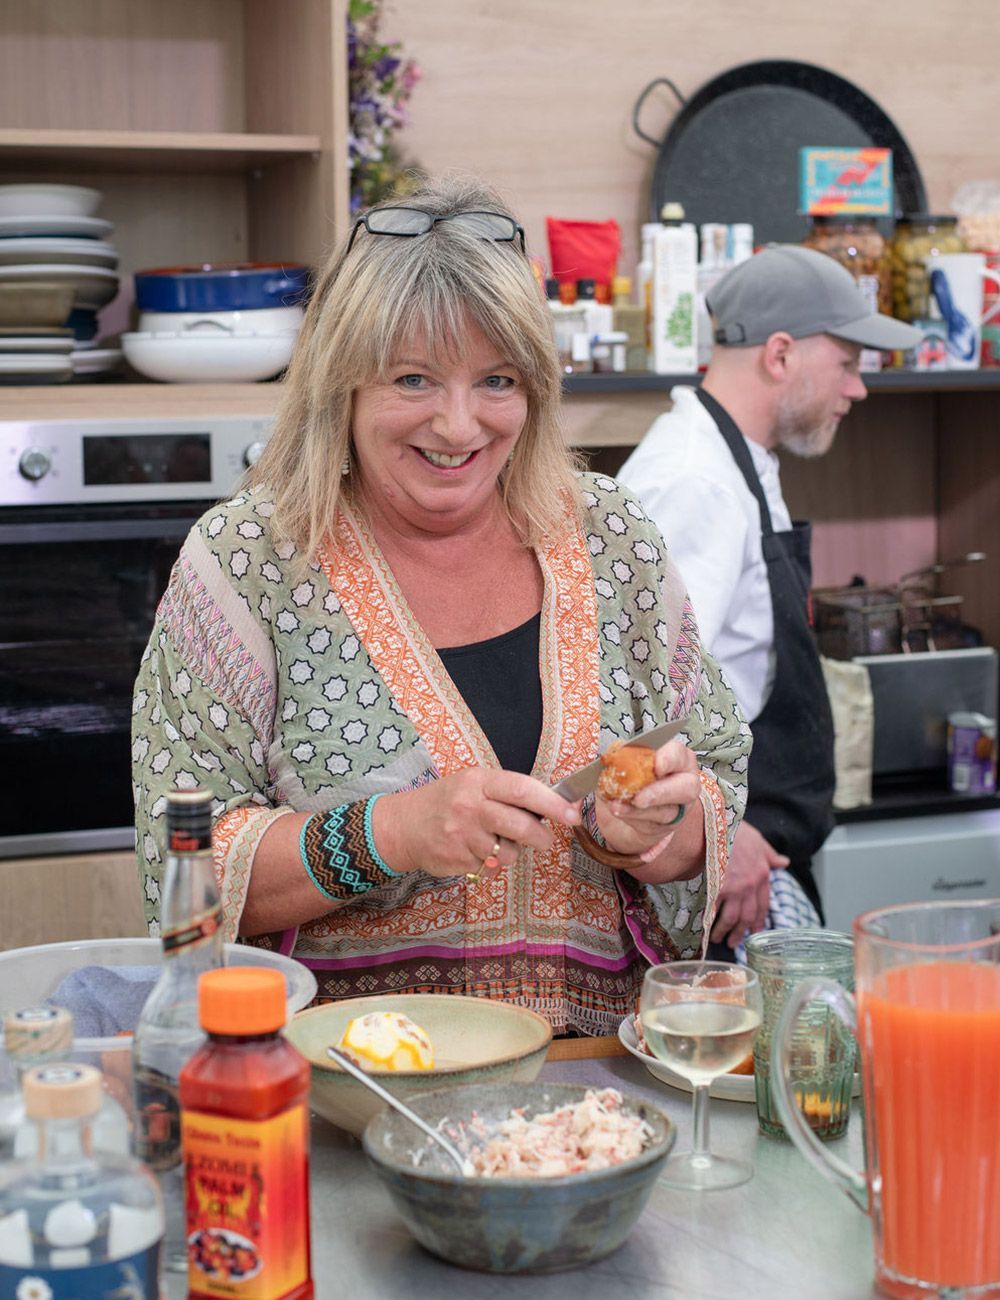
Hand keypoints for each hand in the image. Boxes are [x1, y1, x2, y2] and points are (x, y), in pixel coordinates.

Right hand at [373, 769, 580, 879]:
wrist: (404, 824)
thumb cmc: (448, 801)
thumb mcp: (474, 783)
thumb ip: (508, 792)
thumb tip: (555, 805)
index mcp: (478, 781)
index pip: (522, 790)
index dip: (552, 803)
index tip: (572, 814)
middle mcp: (469, 806)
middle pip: (519, 826)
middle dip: (541, 837)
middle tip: (545, 841)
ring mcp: (460, 835)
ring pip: (506, 853)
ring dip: (509, 852)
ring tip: (494, 842)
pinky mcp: (455, 859)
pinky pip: (488, 868)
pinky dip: (489, 865)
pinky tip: (474, 851)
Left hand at [596, 739, 700, 862]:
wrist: (635, 800)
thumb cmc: (638, 771)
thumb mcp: (630, 759)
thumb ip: (624, 756)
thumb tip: (610, 756)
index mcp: (679, 758)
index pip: (679, 755)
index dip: (669, 759)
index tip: (656, 765)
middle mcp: (686, 782)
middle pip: (687, 788)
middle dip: (661, 793)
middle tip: (639, 798)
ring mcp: (679, 807)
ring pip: (666, 812)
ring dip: (638, 811)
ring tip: (616, 807)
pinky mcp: (666, 825)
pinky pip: (651, 825)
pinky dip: (631, 818)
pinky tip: (617, 811)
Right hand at [709, 821, 789, 948]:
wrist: (715, 823)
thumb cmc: (735, 829)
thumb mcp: (758, 840)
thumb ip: (770, 854)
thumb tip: (784, 862)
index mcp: (762, 874)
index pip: (764, 904)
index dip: (759, 919)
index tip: (754, 930)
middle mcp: (751, 885)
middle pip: (748, 916)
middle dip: (741, 932)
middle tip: (735, 943)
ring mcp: (735, 888)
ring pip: (732, 918)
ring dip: (726, 932)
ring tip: (720, 939)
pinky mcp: (717, 888)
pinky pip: (715, 911)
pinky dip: (711, 922)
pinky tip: (706, 929)